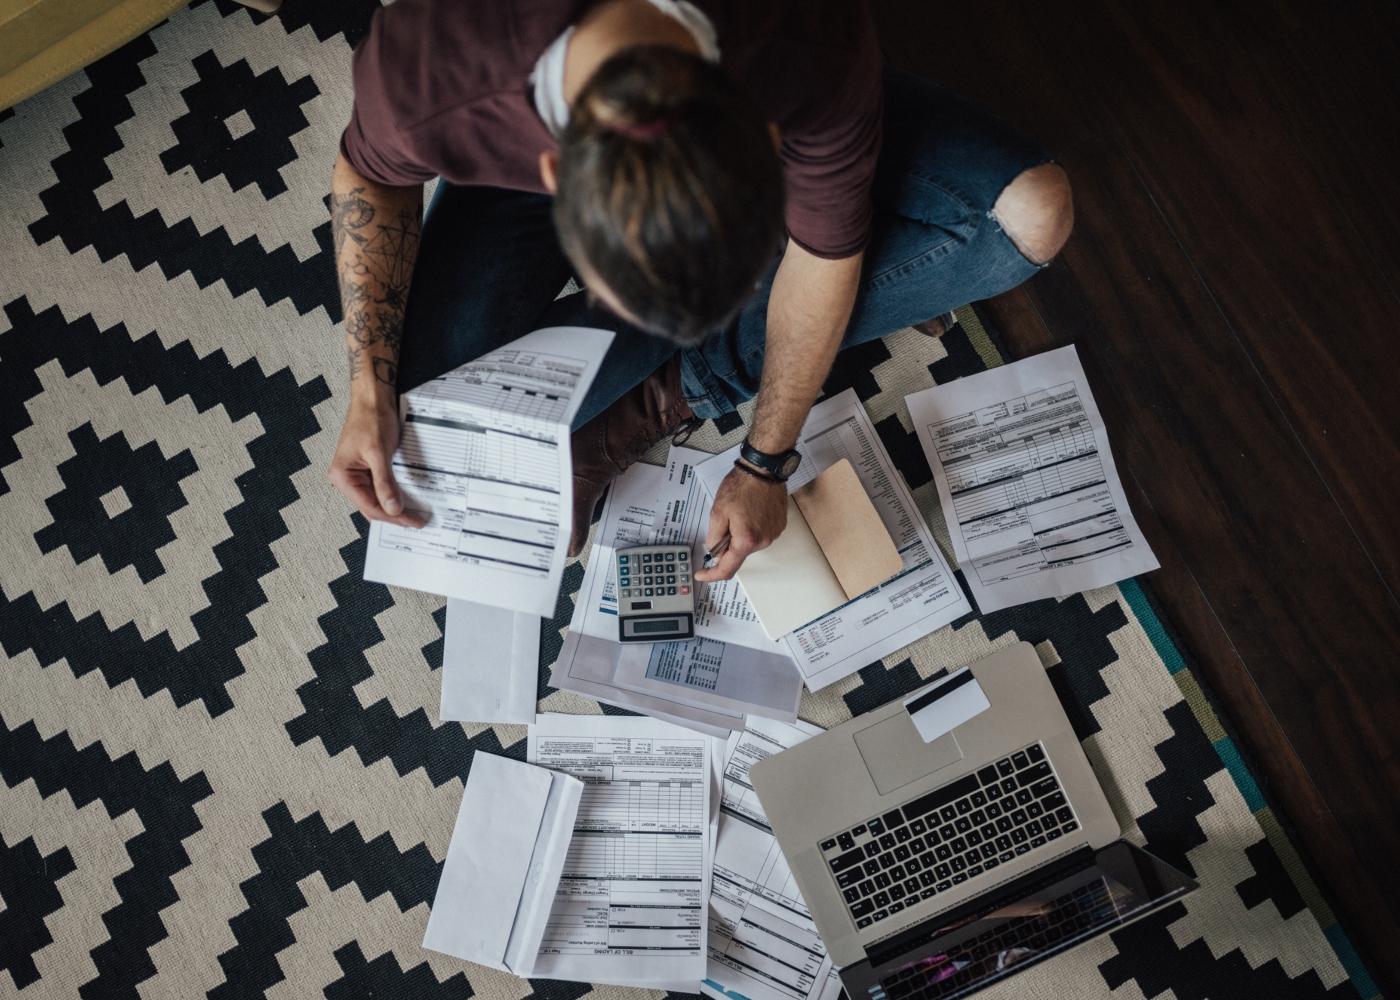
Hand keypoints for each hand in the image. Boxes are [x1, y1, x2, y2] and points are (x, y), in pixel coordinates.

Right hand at [327, 396, 424, 527]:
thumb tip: (392, 508)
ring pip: (376, 499)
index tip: (412, 522)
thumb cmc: (371, 418)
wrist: (373, 399)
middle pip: (372, 506)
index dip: (393, 517)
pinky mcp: (367, 469)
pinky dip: (393, 494)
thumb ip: (385, 483)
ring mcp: (356, 475)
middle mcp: (346, 478)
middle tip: (416, 522)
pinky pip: (380, 488)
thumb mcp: (379, 452)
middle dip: (394, 515)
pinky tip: (407, 500)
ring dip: (394, 506)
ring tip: (414, 515)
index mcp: (342, 476)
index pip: (370, 506)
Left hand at [693, 467, 786, 581]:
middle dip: (727, 542)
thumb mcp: (717, 512)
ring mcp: (773, 534)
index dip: (712, 574)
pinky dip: (751, 527)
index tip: (702, 573)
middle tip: (725, 520)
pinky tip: (750, 510)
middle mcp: (763, 541)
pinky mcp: (778, 526)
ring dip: (740, 534)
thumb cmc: (741, 486)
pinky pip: (759, 534)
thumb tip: (715, 553)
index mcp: (746, 540)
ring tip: (740, 511)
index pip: (727, 569)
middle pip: (738, 554)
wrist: (763, 469)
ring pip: (748, 544)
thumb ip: (714, 538)